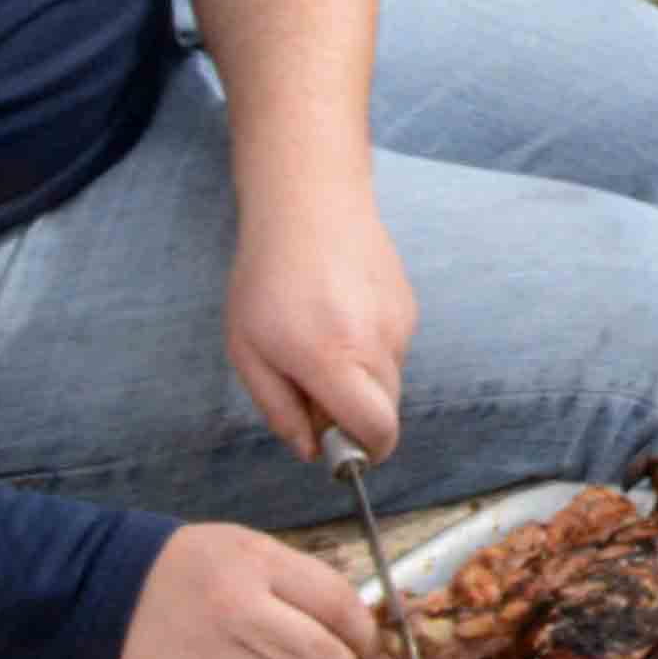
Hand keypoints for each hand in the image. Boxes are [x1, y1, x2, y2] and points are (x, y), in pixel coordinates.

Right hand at [117, 520, 384, 658]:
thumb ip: (303, 582)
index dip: (367, 632)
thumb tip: (360, 626)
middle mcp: (235, 612)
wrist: (103, 593)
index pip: (337, 603)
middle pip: (321, 657)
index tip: (374, 647)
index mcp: (257, 565)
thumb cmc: (190, 570)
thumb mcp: (248, 550)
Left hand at [223, 185, 418, 474]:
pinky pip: (394, 347)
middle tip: (313, 390)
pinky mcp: (409, 303)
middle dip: (356, 416)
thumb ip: (280, 409)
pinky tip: (341, 314)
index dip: (367, 453)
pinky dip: (371, 350)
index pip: (377, 429)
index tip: (342, 451)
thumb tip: (311, 450)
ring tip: (322, 339)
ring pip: (390, 378)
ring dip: (362, 381)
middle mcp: (378, 344)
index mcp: (334, 360)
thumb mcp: (248, 352)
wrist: (308, 206)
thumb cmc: (265, 281)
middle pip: (387, 410)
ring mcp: (400, 321)